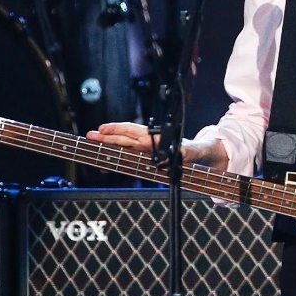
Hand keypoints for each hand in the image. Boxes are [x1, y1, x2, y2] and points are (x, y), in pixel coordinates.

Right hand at [84, 123, 227, 169]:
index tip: (105, 130)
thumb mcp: (196, 151)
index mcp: (160, 139)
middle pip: (125, 138)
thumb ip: (187, 152)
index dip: (121, 130)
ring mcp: (148, 150)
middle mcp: (151, 143)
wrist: (205, 156)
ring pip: (124, 146)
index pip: (136, 133)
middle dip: (108, 136)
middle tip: (90, 135)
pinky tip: (105, 165)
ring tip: (92, 144)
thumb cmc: (200, 151)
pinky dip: (116, 161)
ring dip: (108, 146)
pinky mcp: (148, 159)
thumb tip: (177, 152)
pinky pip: (129, 158)